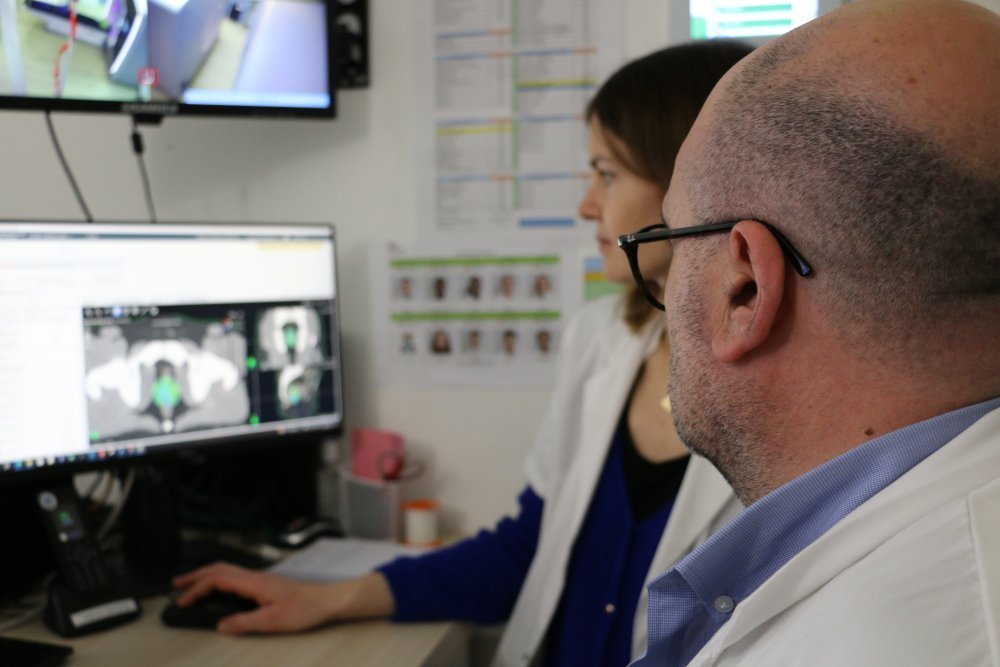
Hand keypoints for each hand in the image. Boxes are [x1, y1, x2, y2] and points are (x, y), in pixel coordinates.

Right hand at [171, 563, 394, 634]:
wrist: (328, 601)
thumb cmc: (306, 608)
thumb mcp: (273, 621)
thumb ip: (245, 623)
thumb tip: (220, 626)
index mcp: (254, 582)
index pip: (218, 578)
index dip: (197, 588)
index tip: (182, 601)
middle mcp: (255, 577)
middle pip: (219, 569)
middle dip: (195, 576)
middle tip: (176, 585)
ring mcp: (261, 579)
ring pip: (227, 571)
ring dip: (207, 576)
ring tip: (191, 586)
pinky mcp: (266, 585)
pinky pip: (236, 577)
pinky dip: (220, 580)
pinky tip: (219, 590)